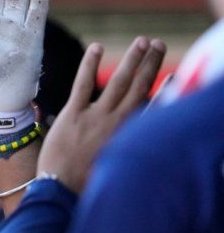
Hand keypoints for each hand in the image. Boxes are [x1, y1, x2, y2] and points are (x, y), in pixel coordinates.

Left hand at [38, 37, 166, 192]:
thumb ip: (123, 150)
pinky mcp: (73, 115)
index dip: (162, 90)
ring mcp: (96, 117)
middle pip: (139, 87)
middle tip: (158, 44)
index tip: (172, 76)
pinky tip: (97, 48)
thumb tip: (131, 143)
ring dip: (132, 59)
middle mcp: (117, 123)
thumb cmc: (85, 185)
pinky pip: (83, 84)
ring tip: (142, 41)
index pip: (151, 107)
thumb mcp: (114, 168)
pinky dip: (90, 65)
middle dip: (150, 64)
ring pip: (119, 81)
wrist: (61, 191)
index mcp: (129, 136)